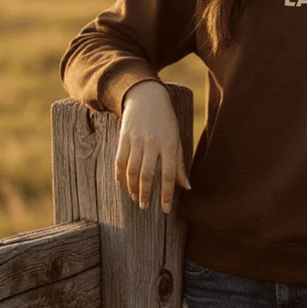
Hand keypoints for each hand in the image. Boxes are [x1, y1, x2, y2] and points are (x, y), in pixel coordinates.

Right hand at [114, 80, 190, 212]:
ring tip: (135, 199)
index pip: (169, 175)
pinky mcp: (124, 137)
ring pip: (132, 170)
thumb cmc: (166, 121)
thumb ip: (179, 164)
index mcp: (169, 146)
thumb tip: (186, 187)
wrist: (147, 97)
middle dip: (146, 194)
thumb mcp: (177, 140)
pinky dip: (119, 175)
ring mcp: (137, 140)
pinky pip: (119, 160)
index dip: (167, 194)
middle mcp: (153, 144)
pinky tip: (121, 185)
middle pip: (147, 175)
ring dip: (133, 188)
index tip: (166, 210)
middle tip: (145, 208)